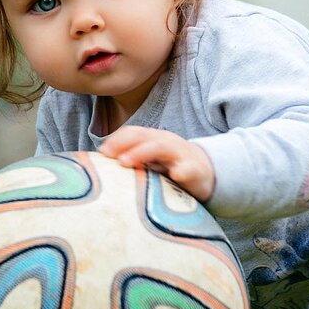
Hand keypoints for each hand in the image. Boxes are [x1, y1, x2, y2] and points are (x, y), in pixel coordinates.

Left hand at [99, 126, 215, 202]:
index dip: (116, 140)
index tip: (101, 152)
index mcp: (154, 139)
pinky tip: (174, 176)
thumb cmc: (171, 167)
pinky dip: (181, 171)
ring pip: (161, 148)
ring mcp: (181, 155)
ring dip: (142, 153)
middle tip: (109, 157)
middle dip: (124, 144)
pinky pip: (188, 169)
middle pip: (144, 137)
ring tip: (126, 162)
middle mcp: (166, 142)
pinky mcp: (195, 170)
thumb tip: (101, 165)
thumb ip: (132, 159)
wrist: (207, 172)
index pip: (133, 133)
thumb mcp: (152, 160)